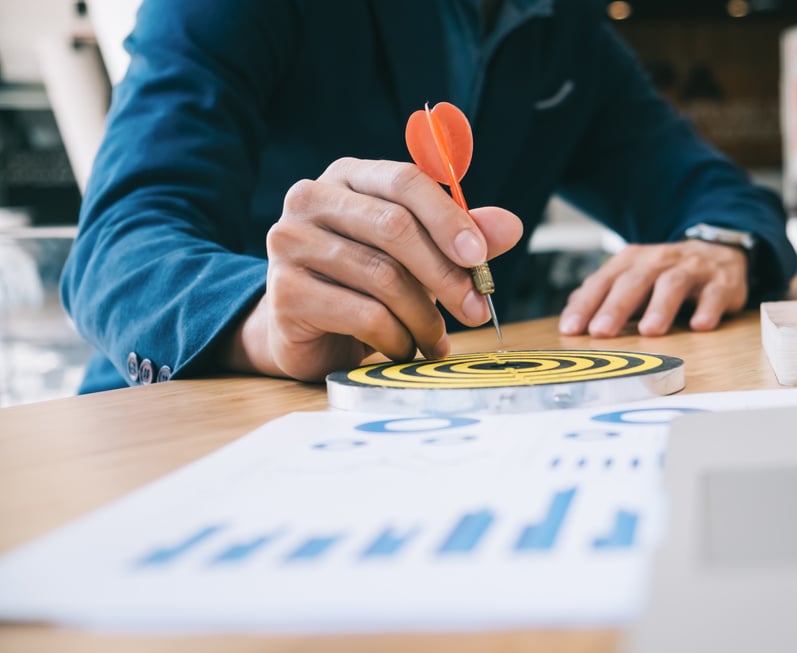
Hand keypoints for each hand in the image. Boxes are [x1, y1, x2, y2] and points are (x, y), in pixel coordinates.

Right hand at [224, 157, 522, 381]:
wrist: (301, 330)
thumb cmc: (362, 282)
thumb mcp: (415, 254)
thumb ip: (460, 236)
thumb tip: (510, 226)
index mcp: (348, 176)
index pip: (404, 180)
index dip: (448, 218)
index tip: (481, 258)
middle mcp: (311, 198)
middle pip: (395, 227)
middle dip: (445, 274)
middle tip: (475, 311)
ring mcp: (290, 243)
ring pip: (382, 276)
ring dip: (424, 317)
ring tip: (437, 340)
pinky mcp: (285, 292)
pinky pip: (363, 315)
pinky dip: (396, 338)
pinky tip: (403, 349)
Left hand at [558, 240, 748, 337]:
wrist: (717, 251)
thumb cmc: (665, 273)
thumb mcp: (632, 276)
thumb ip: (603, 293)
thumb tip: (571, 311)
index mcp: (631, 261)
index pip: (603, 281)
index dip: (586, 305)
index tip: (571, 329)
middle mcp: (658, 261)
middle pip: (634, 281)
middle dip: (616, 306)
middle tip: (601, 331)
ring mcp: (691, 269)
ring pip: (673, 284)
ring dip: (660, 307)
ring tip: (649, 331)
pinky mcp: (721, 282)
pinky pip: (715, 294)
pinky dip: (708, 309)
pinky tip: (700, 325)